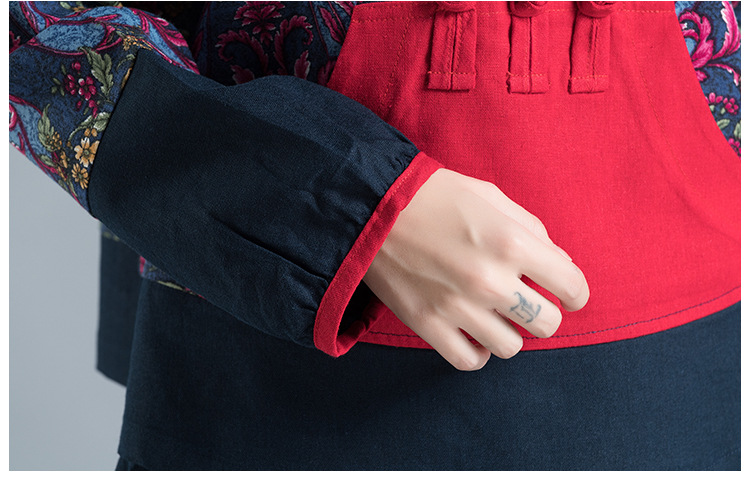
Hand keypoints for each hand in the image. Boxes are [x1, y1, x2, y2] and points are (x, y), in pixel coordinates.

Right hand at [363, 168, 588, 370]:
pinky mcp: (427, 323)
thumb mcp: (491, 196)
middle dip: (544, 313)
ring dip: (509, 330)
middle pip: (547, 324)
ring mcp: (457, 306)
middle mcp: (489, 280)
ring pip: (511, 346)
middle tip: (527, 301)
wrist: (372, 205)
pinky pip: (470, 360)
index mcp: (511, 242)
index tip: (566, 294)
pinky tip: (474, 332)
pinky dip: (478, 351)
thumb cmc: (434, 195)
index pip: (571, 287)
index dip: (575, 293)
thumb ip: (532, 229)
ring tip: (494, 314)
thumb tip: (559, 263)